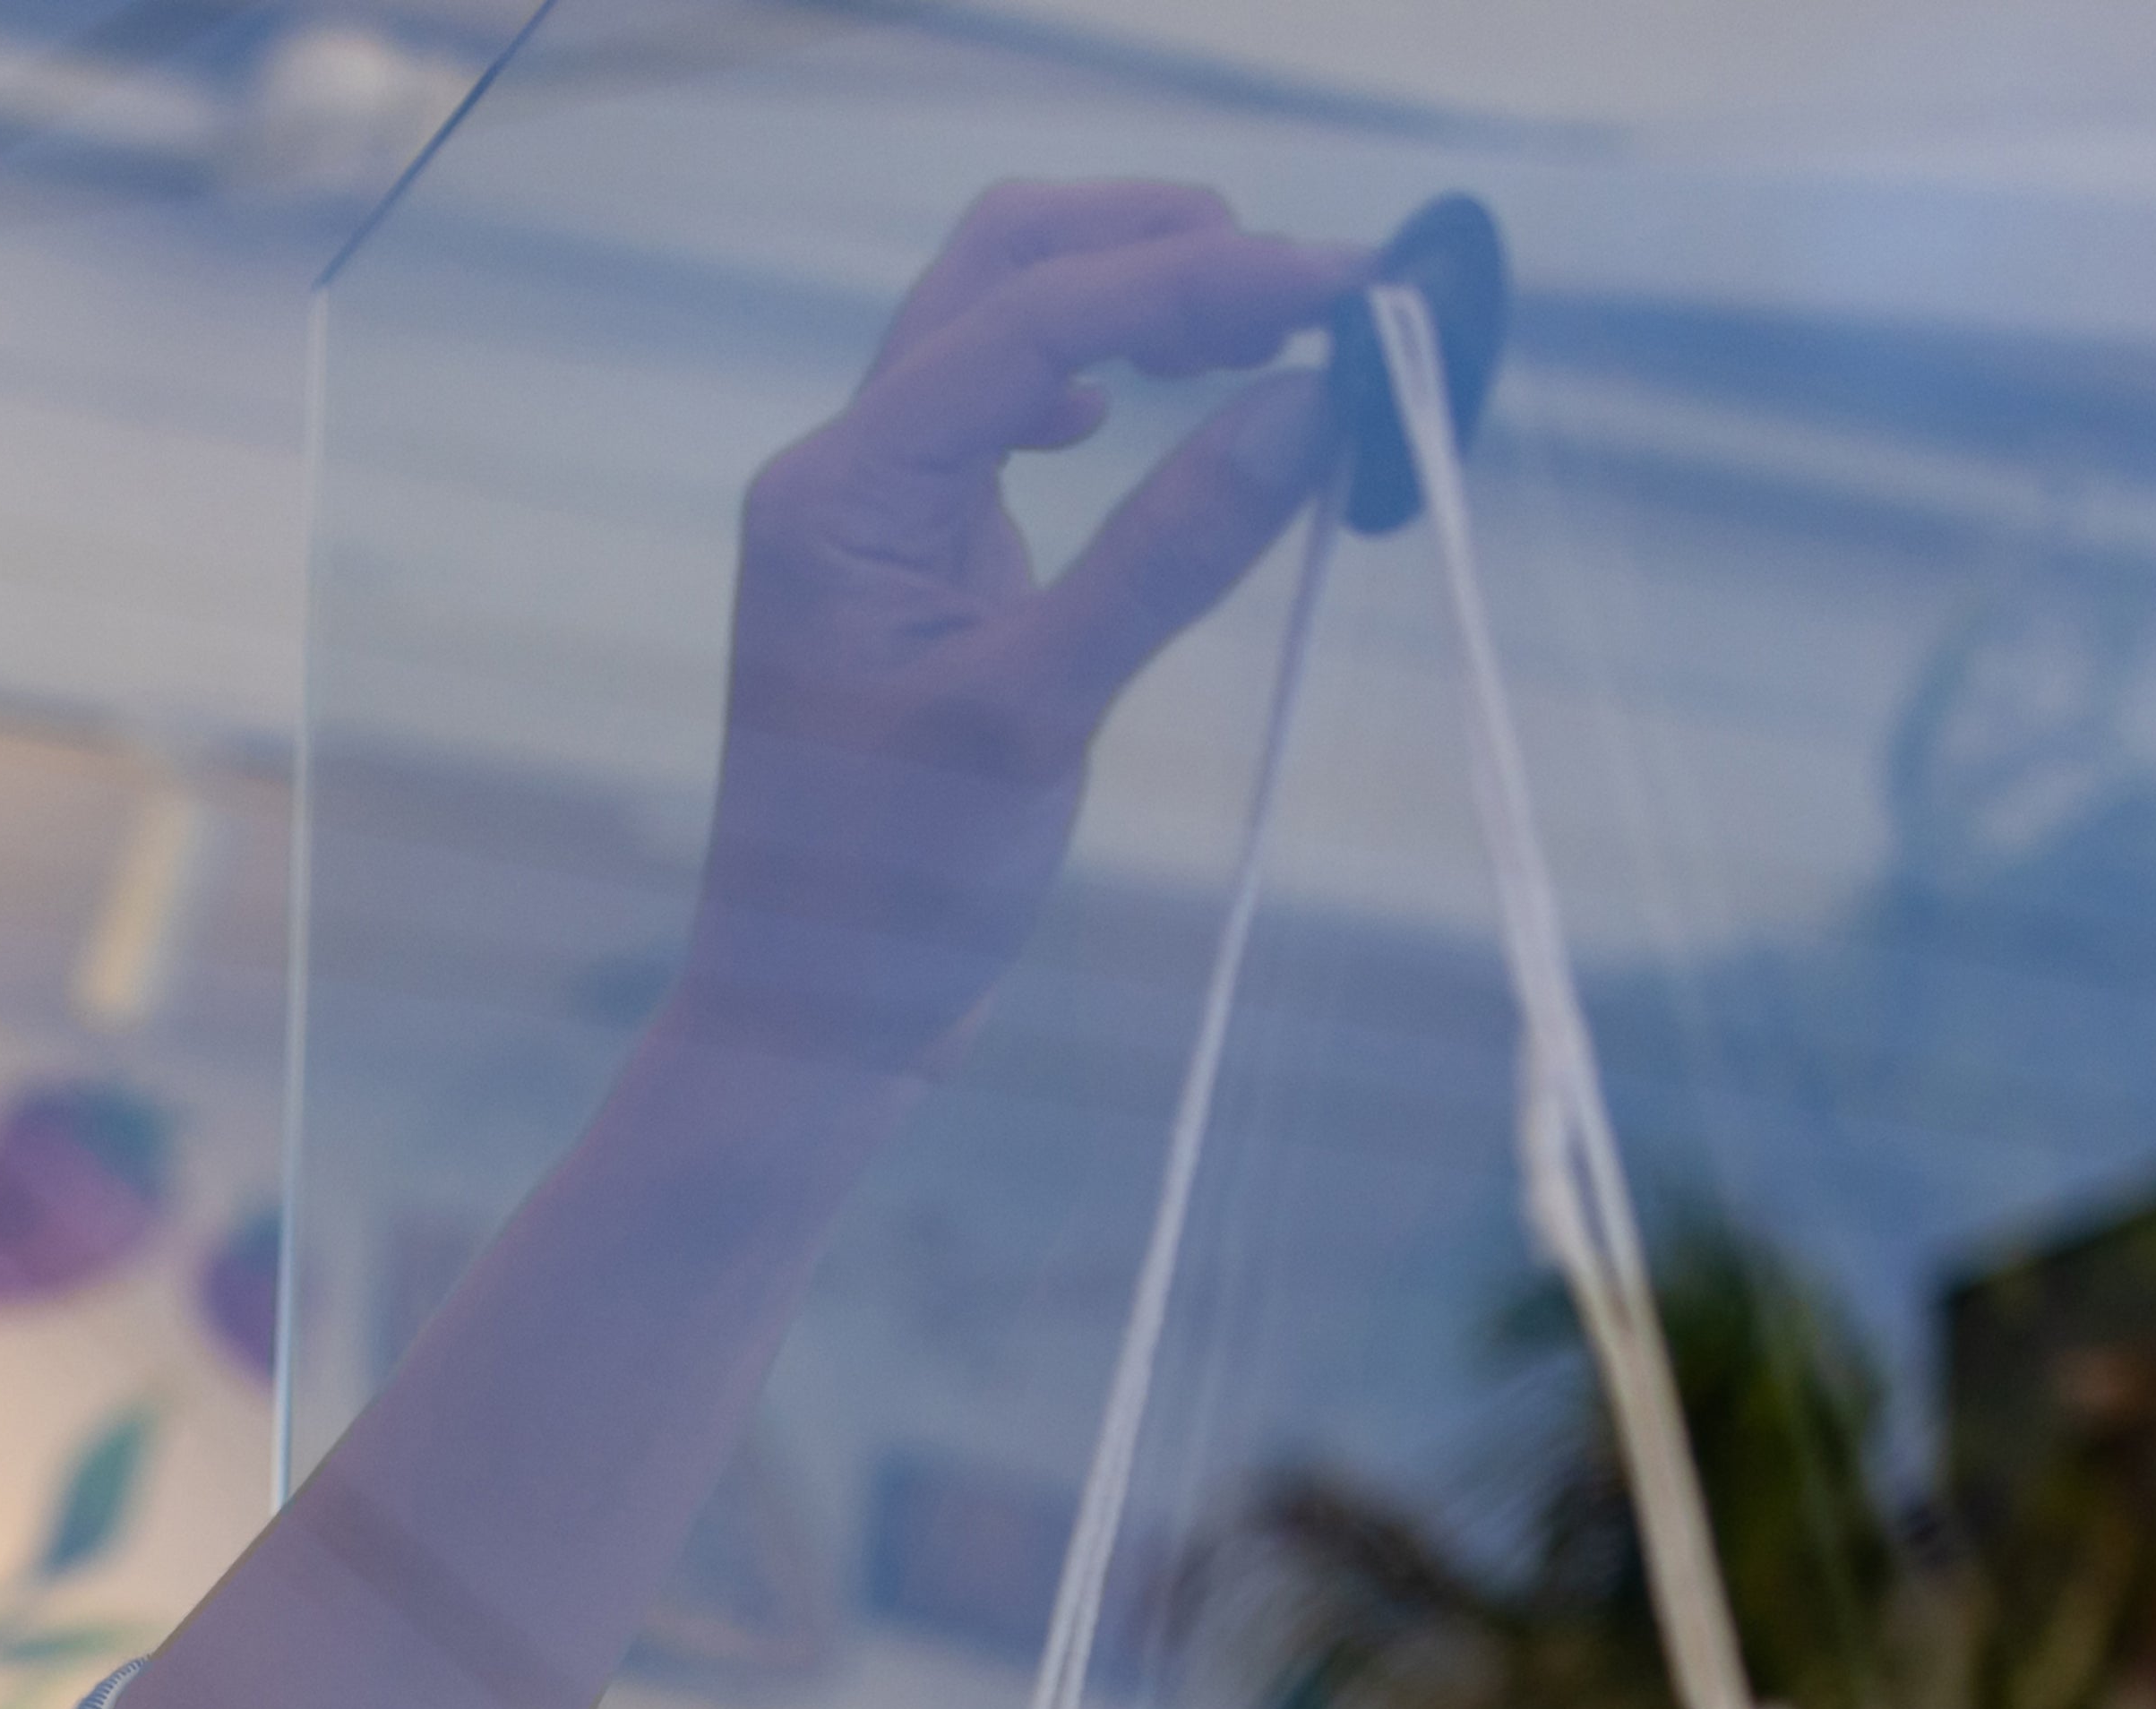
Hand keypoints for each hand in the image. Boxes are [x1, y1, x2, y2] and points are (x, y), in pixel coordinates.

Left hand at [668, 183, 1361, 1083]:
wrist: (808, 1017)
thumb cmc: (890, 894)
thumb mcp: (1037, 717)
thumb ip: (1169, 554)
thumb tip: (1309, 404)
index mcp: (842, 495)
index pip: (1033, 318)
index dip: (1198, 279)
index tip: (1347, 282)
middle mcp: (843, 476)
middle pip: (1003, 266)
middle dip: (1155, 245)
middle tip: (1307, 288)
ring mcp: (876, 513)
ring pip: (1005, 324)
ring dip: (1134, 297)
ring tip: (1265, 332)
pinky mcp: (919, 558)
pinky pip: (1007, 410)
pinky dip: (1099, 374)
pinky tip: (1148, 409)